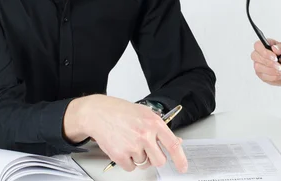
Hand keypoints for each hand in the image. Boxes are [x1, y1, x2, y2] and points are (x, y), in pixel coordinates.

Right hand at [65, 95, 187, 172]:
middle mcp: (145, 135)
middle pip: (159, 160)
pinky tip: (123, 148)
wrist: (98, 113)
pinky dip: (128, 162)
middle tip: (148, 151)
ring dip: (139, 158)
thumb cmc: (121, 112)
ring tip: (130, 143)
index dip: (180, 159)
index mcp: (154, 123)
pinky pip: (130, 168)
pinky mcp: (120, 155)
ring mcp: (132, 146)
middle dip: (155, 159)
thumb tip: (175, 141)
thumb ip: (160, 129)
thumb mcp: (146, 114)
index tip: (182, 167)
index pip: (173, 145)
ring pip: (144, 164)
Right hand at [251, 39, 280, 86]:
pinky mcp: (262, 75)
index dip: (264, 51)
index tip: (275, 57)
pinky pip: (263, 76)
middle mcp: (260, 54)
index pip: (258, 45)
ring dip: (271, 70)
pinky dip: (273, 76)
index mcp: (266, 45)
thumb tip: (274, 48)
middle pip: (255, 56)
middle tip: (279, 66)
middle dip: (268, 62)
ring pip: (258, 67)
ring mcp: (259, 65)